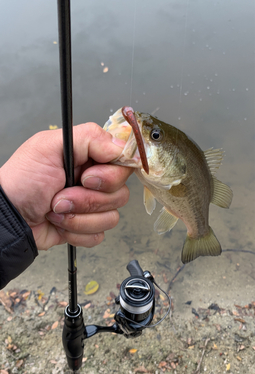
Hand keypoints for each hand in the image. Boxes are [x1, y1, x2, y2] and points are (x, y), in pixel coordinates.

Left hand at [0, 123, 131, 249]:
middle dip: (87, 198)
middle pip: (120, 193)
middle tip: (61, 195)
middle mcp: (94, 180)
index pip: (123, 164)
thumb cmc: (21, 181)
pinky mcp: (86, 227)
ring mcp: (91, 206)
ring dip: (78, 217)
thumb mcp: (49, 146)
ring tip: (55, 210)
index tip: (87, 178)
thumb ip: (90, 138)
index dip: (110, 175)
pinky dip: (76, 232)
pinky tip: (59, 224)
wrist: (8, 218)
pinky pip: (99, 235)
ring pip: (111, 217)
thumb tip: (121, 147)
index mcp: (89, 157)